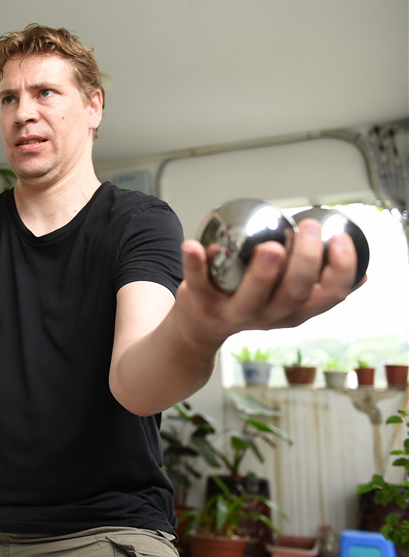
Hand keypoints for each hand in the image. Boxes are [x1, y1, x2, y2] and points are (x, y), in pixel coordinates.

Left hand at [176, 218, 361, 344]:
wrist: (200, 328)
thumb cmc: (248, 302)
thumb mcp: (287, 303)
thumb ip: (316, 288)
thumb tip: (362, 273)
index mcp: (294, 312)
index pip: (327, 296)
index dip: (340, 270)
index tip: (340, 240)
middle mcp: (266, 316)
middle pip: (293, 294)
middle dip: (305, 261)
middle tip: (308, 228)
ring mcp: (232, 312)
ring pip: (251, 298)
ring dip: (262, 272)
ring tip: (271, 246)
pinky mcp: (200, 302)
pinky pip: (197, 282)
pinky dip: (194, 262)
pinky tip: (194, 244)